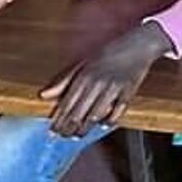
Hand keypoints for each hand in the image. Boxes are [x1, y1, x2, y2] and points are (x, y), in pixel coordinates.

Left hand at [40, 22, 173, 136]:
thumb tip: (43, 95)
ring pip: (95, 115)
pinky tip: (104, 125)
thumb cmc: (108, 53)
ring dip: (85, 128)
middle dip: (68, 128)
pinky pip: (117, 111)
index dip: (58, 120)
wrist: (138, 44)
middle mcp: (97, 83)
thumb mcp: (84, 63)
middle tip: (62, 137)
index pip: (66, 104)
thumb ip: (64, 80)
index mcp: (84, 75)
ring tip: (78, 135)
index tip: (51, 131)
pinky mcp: (129, 91)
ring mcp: (114, 88)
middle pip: (79, 113)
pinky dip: (110, 120)